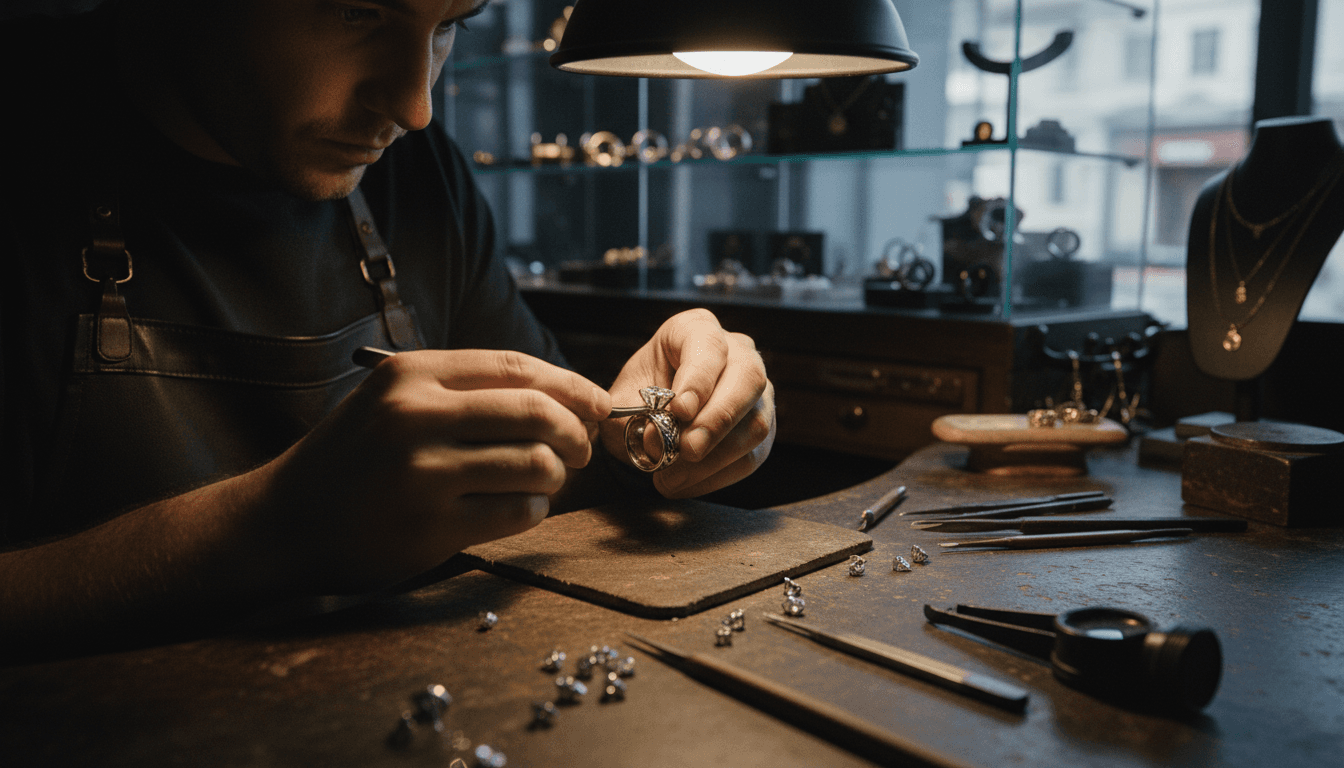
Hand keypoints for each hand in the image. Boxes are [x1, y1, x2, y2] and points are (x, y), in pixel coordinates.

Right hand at [251, 349, 609, 592]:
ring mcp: (422, 474)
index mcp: (411, 374)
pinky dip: (534, 511)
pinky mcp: (430, 527)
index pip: (516, 368)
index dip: (571, 385)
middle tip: (580, 450)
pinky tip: (518, 509)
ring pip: (535, 465)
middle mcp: (415, 417)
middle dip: (575, 433)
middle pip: (536, 413)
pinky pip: (517, 513)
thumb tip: (562, 394)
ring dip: (554, 477)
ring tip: (542, 482)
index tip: (597, 404)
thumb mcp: (393, 400)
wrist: (281, 521)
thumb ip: (464, 390)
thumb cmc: (352, 458)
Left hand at [599, 309, 774, 497]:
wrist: (645, 422)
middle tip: (686, 449)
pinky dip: (716, 476)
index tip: (679, 410)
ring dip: (715, 457)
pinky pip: (752, 455)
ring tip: (671, 476)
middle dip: (716, 420)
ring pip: (756, 422)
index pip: (709, 345)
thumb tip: (660, 441)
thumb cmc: (635, 401)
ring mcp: (756, 391)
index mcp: (695, 329)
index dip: (698, 378)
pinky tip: (683, 483)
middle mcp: (736, 352)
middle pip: (748, 378)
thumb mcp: (620, 403)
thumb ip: (633, 417)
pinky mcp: (761, 427)